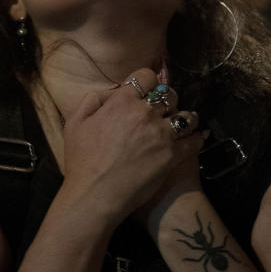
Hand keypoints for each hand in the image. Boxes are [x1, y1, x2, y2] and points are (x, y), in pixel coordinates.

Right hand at [60, 68, 202, 225]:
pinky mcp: (173, 155)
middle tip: (161, 111)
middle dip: (166, 100)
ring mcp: (162, 134)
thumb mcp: (74, 123)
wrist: (95, 196)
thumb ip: (93, 100)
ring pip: (186, 116)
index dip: (147, 83)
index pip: (147, 76)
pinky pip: (195, 141)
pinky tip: (191, 141)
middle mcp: (145, 113)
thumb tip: (113, 91)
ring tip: (181, 125)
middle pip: (169, 94)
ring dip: (184, 118)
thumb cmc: (81, 162)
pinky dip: (196, 139)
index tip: (145, 92)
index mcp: (122, 102)